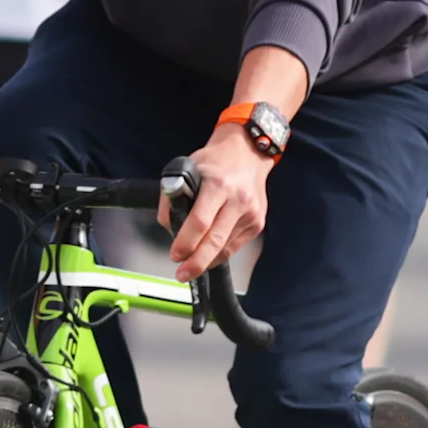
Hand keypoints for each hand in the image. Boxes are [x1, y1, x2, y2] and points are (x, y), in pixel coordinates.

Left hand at [167, 124, 271, 279]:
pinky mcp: (257, 223)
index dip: (185, 243)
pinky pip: (234, 246)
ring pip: (224, 248)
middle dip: (196, 263)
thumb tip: (170, 229)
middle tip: (182, 275)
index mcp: (218, 184)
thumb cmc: (214, 161)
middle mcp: (237, 200)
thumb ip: (172, 198)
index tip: (174, 255)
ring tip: (191, 261)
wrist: (248, 152)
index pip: (200, 221)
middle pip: (215, 241)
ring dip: (205, 258)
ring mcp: (250, 213)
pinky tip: (208, 253)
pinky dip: (218, 253)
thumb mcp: (186, 169)